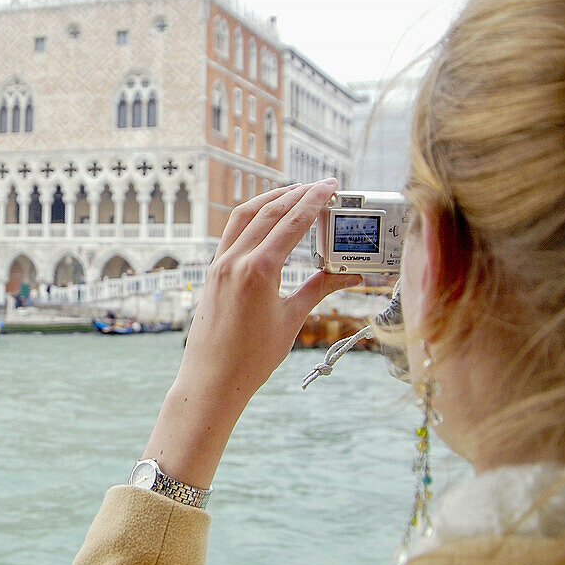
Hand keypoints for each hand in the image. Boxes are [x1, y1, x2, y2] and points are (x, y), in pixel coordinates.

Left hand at [179, 179, 361, 396]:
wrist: (212, 378)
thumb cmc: (252, 357)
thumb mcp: (291, 320)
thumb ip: (319, 289)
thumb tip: (351, 276)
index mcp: (259, 271)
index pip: (291, 223)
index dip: (314, 200)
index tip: (331, 185)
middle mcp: (235, 261)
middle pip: (269, 212)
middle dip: (297, 194)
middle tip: (321, 185)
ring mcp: (220, 264)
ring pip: (245, 215)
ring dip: (271, 199)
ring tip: (295, 192)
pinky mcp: (212, 271)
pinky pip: (232, 232)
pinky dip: (251, 216)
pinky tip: (266, 216)